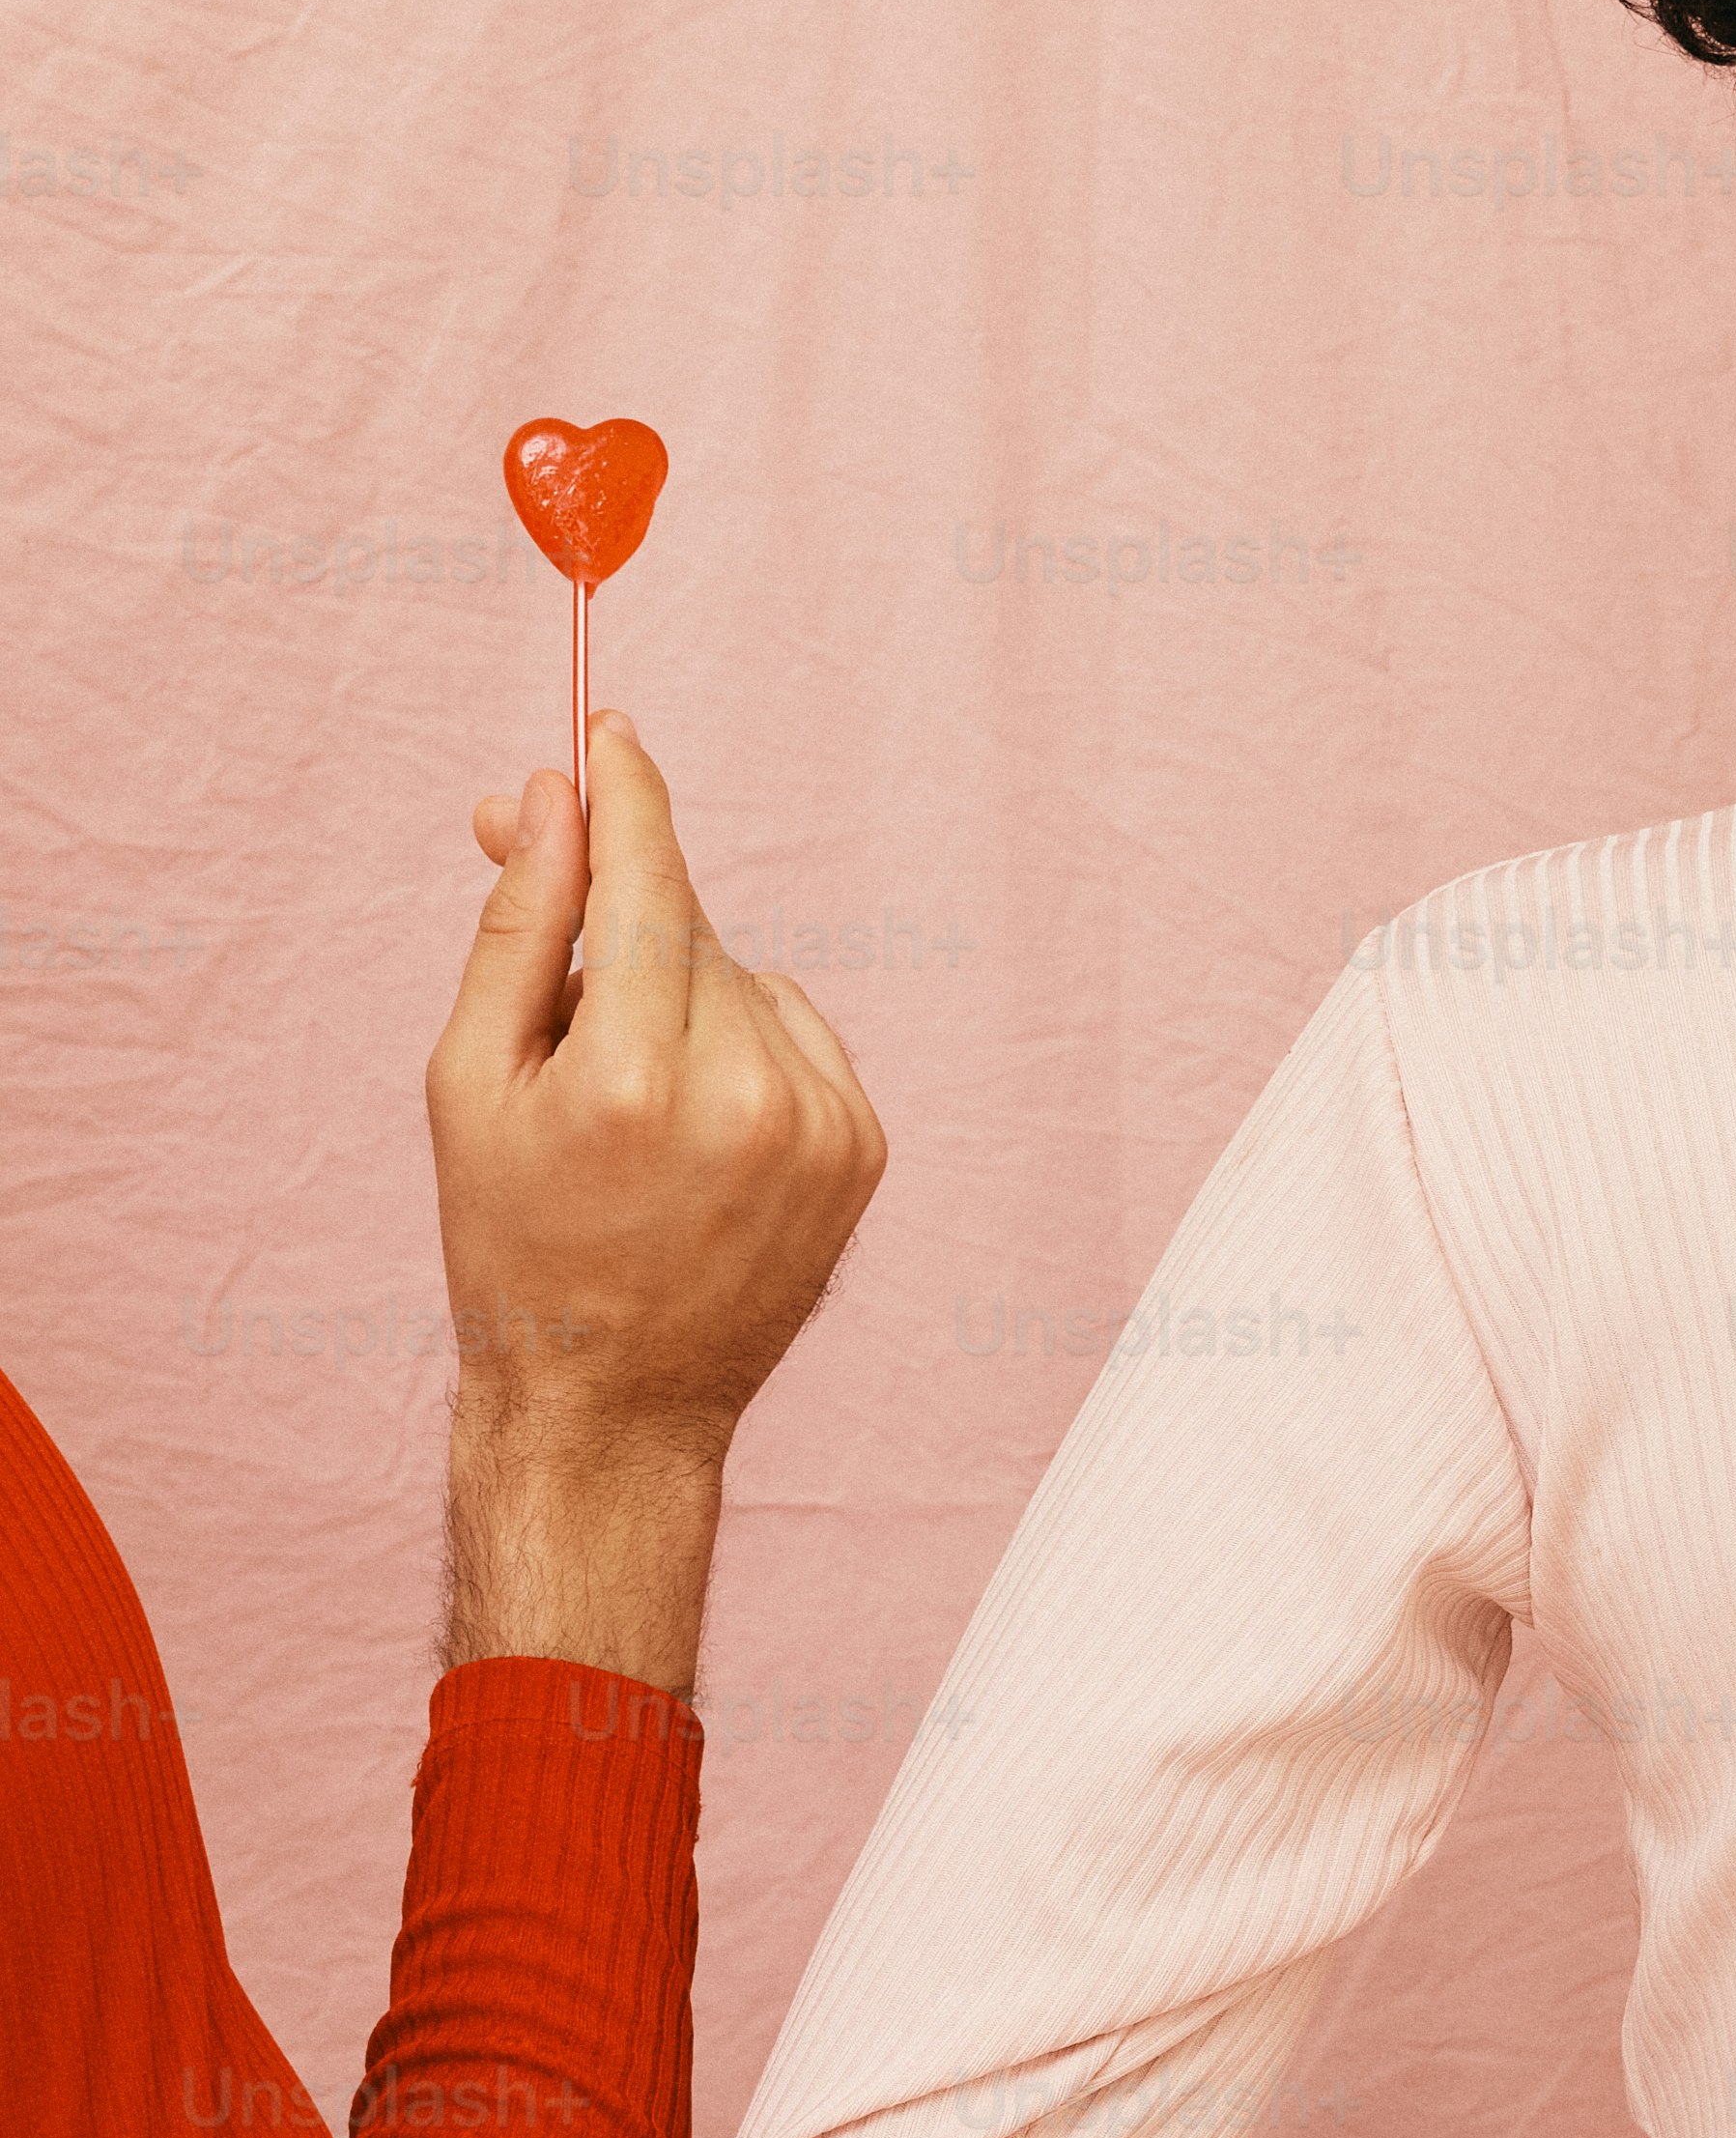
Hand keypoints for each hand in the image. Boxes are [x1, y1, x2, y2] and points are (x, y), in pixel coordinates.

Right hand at [426, 714, 885, 1686]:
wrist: (614, 1405)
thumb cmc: (514, 1243)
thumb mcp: (471, 1082)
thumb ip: (521, 927)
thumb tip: (556, 793)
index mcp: (633, 1082)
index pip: (646, 885)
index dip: (626, 798)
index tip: (609, 732)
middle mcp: (747, 1097)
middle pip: (686, 927)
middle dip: (622, 919)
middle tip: (559, 976)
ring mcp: (821, 1126)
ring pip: (740, 978)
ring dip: (682, 999)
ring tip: (631, 1111)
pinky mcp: (863, 1148)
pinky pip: (793, 1032)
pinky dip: (742, 1048)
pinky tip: (696, 1129)